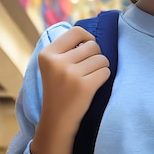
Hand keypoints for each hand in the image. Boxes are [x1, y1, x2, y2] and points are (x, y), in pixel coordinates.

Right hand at [31, 26, 110, 153]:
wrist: (56, 121)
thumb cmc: (59, 91)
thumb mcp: (52, 66)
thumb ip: (65, 49)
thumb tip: (89, 36)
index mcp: (47, 54)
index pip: (76, 31)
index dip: (88, 37)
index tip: (88, 47)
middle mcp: (57, 62)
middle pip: (92, 45)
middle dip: (96, 55)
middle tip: (88, 69)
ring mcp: (70, 74)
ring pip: (102, 58)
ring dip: (101, 67)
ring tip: (90, 77)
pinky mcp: (84, 86)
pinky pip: (106, 72)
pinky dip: (104, 77)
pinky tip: (94, 86)